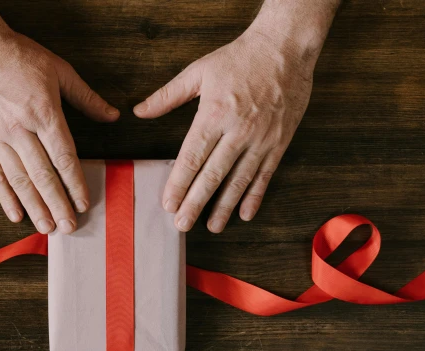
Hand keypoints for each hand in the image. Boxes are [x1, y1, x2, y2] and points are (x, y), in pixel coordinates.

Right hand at [0, 31, 118, 233]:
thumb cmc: (18, 56)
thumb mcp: (59, 70)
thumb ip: (86, 98)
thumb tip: (112, 116)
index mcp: (43, 112)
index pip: (64, 157)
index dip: (75, 184)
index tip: (84, 204)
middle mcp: (19, 129)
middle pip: (43, 175)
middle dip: (58, 204)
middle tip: (69, 227)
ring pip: (19, 179)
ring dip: (34, 206)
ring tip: (47, 227)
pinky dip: (5, 196)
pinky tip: (16, 214)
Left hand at [134, 15, 323, 232]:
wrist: (285, 48)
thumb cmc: (239, 58)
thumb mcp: (198, 71)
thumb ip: (167, 96)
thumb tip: (138, 111)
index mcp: (215, 114)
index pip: (192, 157)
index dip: (178, 184)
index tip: (168, 203)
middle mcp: (238, 131)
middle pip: (212, 175)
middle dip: (195, 203)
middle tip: (181, 224)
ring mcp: (261, 139)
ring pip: (239, 180)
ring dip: (224, 207)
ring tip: (211, 227)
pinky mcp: (279, 142)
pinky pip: (265, 175)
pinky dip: (255, 196)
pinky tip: (245, 214)